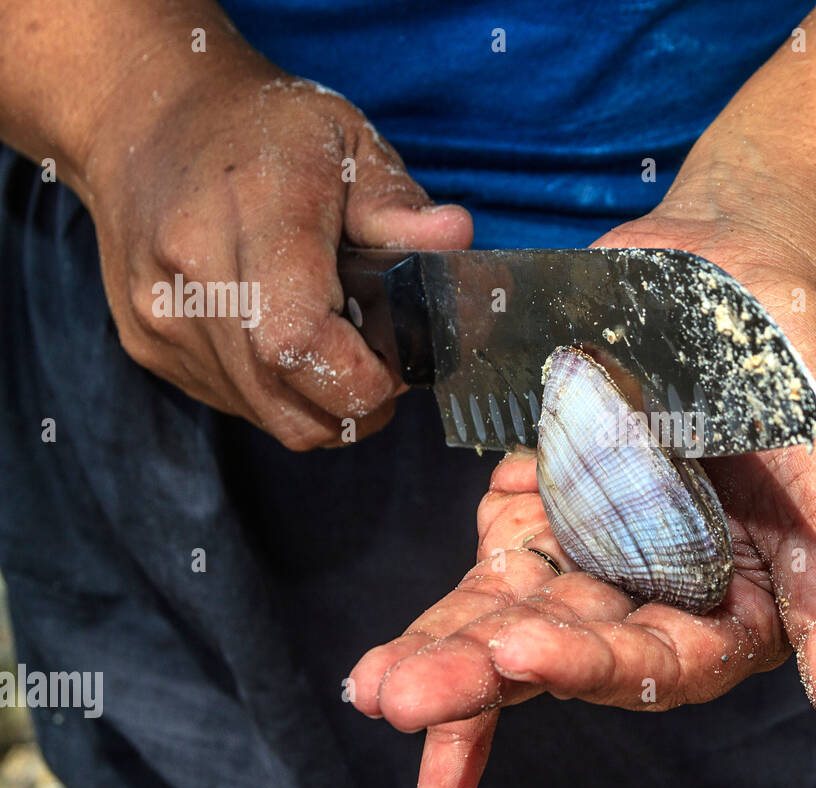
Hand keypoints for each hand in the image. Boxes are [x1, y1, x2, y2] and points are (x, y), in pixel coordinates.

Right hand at [85, 63, 471, 448]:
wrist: (141, 118)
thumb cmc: (260, 129)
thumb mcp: (345, 141)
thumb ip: (397, 202)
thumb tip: (454, 238)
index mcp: (252, 219)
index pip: (299, 345)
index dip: (366, 376)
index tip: (398, 354)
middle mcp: (195, 280)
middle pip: (295, 409)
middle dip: (359, 401)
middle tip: (380, 353)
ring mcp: (165, 322)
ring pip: (272, 420)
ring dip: (322, 401)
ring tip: (338, 339)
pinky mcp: (151, 348)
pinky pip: (240, 406)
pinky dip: (280, 390)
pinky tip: (287, 334)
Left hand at [349, 185, 815, 787]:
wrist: (737, 266)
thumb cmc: (803, 373)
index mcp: (735, 609)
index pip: (666, 660)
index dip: (597, 663)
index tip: (522, 652)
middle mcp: (659, 597)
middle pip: (572, 654)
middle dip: (487, 680)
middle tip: (403, 699)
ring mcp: (595, 556)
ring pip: (515, 624)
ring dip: (450, 663)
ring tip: (377, 692)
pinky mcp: (542, 510)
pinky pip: (486, 574)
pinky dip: (443, 620)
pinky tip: (381, 669)